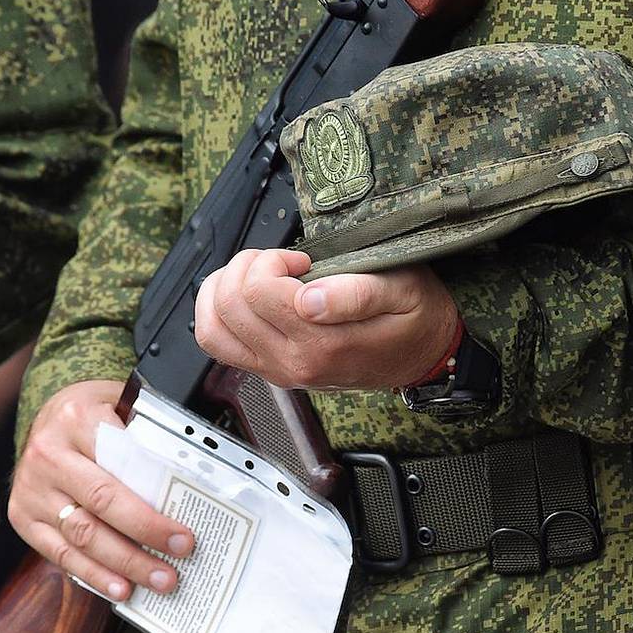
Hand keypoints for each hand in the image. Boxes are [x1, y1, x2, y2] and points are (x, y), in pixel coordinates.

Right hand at [9, 380, 194, 601]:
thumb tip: (196, 481)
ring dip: (124, 563)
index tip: (184, 530)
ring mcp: (31, 489)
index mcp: (76, 419)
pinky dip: (93, 575)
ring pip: (82, 535)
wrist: (46, 417)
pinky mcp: (23, 517)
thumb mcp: (121, 405)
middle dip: (145, 535)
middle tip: (180, 555)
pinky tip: (120, 588)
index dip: (153, 500)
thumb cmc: (95, 414)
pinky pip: (60, 553)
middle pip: (102, 504)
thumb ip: (148, 435)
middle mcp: (48, 455)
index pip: (121, 465)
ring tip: (158, 580)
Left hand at [193, 249, 459, 389]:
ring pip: (212, 327)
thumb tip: (309, 300)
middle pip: (229, 305)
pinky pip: (217, 342)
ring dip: (226, 288)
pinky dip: (217, 311)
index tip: (303, 262)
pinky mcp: (267, 369)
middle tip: (283, 263)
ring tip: (260, 276)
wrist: (421, 356)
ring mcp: (275, 371)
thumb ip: (356, 294)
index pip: (258, 293)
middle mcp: (291, 365)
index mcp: (321, 345)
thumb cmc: (413, 318)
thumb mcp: (400, 291)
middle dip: (249, 268)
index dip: (274, 262)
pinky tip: (245, 294)